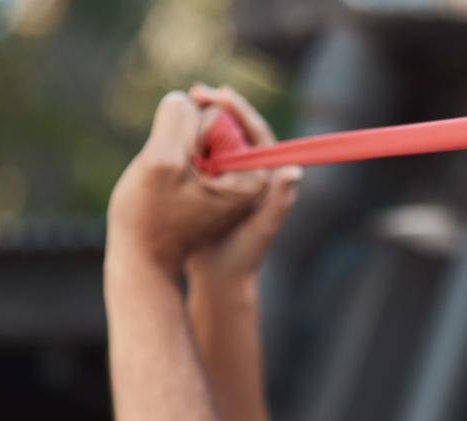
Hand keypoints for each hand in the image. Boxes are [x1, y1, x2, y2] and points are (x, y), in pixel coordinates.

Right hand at [106, 90, 271, 274]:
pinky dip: (190, 143)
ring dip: (202, 123)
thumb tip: (295, 171)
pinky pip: (203, 156)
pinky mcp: (213, 189)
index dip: (241, 112)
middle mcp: (254, 177)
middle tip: (196, 91)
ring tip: (184, 105)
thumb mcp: (258, 228)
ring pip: (219, 143)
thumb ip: (278, 201)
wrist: (221, 282)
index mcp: (267, 180)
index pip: (258, 134)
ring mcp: (232, 181)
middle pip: (238, 133)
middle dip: (218, 110)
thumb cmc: (241, 257)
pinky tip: (171, 134)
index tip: (221, 93)